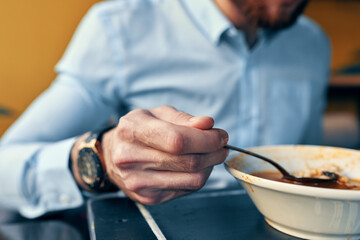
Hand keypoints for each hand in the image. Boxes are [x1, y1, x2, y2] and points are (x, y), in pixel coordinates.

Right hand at [102, 106, 228, 204]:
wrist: (113, 154)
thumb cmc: (139, 130)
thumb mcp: (157, 114)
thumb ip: (184, 119)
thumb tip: (208, 124)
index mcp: (131, 130)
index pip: (178, 140)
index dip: (206, 139)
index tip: (220, 135)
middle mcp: (130, 158)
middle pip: (188, 161)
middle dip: (213, 152)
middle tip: (221, 145)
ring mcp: (137, 182)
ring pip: (192, 179)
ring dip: (210, 166)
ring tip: (210, 154)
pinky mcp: (148, 197)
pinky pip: (187, 190)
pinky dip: (198, 177)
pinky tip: (194, 166)